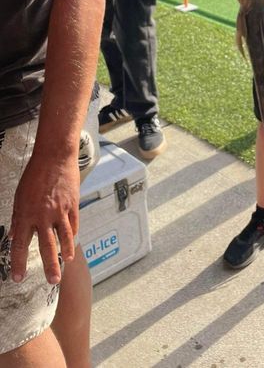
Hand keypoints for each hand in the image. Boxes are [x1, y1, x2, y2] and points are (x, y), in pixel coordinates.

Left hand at [9, 152, 79, 284]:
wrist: (55, 157)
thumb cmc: (34, 174)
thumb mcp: (19, 196)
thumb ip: (18, 217)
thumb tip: (15, 234)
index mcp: (26, 215)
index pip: (20, 245)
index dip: (18, 263)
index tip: (18, 278)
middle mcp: (43, 216)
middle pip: (47, 247)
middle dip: (50, 266)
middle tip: (53, 281)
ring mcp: (60, 211)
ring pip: (65, 238)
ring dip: (66, 253)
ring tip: (67, 263)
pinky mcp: (73, 205)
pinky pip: (73, 224)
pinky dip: (72, 234)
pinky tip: (72, 241)